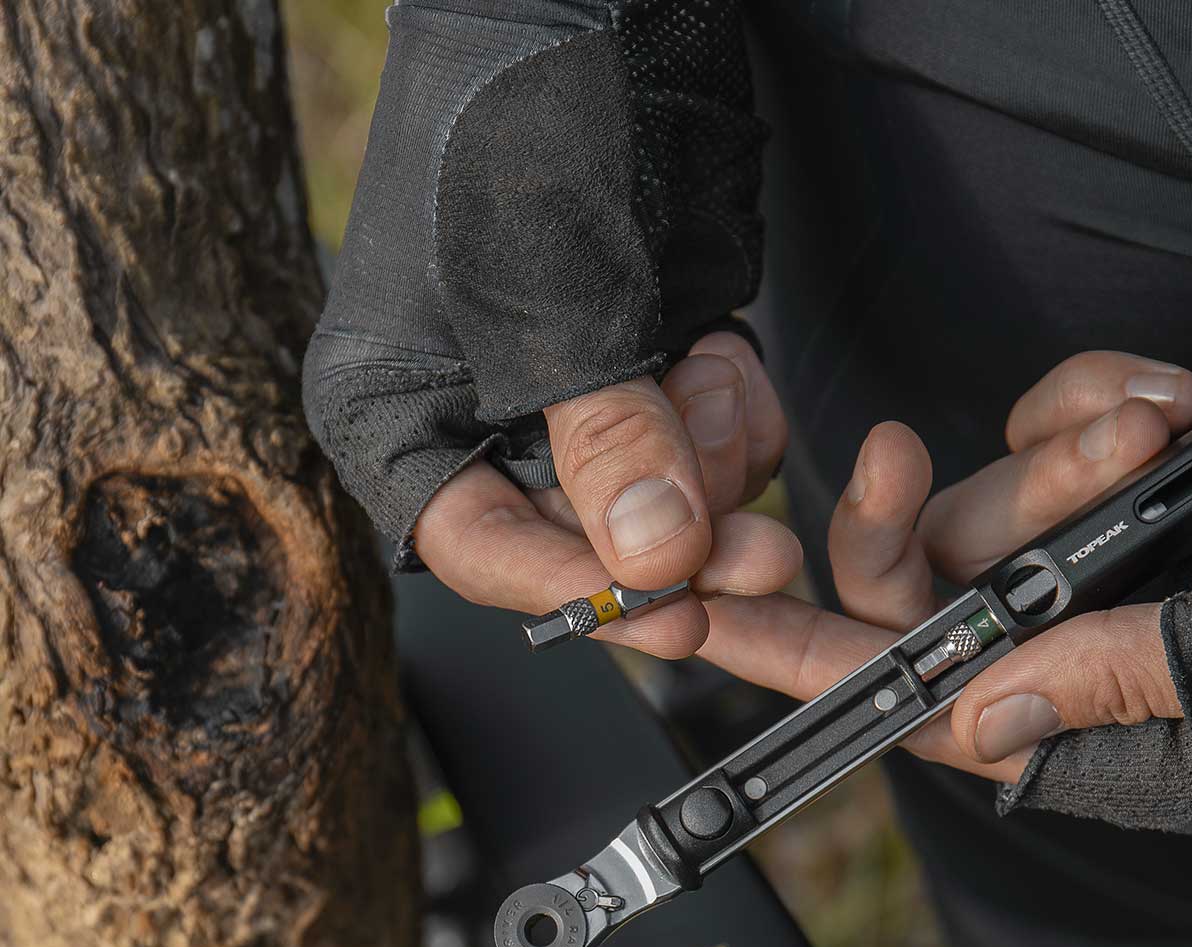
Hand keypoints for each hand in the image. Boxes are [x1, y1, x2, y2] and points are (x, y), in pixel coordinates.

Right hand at [300, 0, 772, 659]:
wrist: (604, 15)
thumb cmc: (528, 118)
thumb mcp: (555, 288)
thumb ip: (600, 434)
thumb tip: (648, 562)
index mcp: (398, 408)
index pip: (479, 548)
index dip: (578, 592)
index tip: (674, 612)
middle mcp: (481, 421)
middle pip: (587, 542)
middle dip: (681, 536)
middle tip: (764, 553)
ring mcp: (574, 402)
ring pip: (667, 505)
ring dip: (710, 454)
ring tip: (705, 363)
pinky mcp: (649, 377)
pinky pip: (711, 450)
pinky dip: (733, 412)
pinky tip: (720, 349)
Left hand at [699, 352, 1191, 778]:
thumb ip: (1108, 688)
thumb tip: (980, 715)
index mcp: (1067, 723)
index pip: (893, 697)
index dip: (791, 658)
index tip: (700, 615)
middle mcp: (1055, 647)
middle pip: (908, 581)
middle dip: (890, 515)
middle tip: (890, 453)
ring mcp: (1084, 566)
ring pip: (988, 495)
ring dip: (1069, 449)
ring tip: (1159, 426)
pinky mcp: (1123, 490)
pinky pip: (1048, 433)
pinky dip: (1095, 401)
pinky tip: (1168, 403)